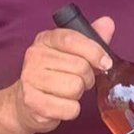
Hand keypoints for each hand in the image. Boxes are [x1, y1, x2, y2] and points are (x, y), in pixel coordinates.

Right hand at [5, 16, 114, 133]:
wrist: (25, 103)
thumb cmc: (54, 75)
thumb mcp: (72, 53)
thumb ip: (92, 38)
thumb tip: (107, 23)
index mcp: (45, 39)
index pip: (72, 39)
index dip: (95, 52)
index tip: (105, 62)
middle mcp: (34, 56)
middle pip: (80, 66)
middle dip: (88, 78)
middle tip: (79, 81)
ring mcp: (30, 79)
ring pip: (75, 87)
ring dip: (78, 94)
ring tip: (68, 92)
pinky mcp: (32, 102)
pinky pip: (69, 108)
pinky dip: (72, 110)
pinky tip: (62, 105)